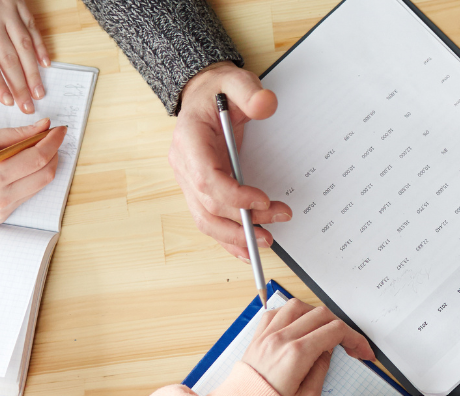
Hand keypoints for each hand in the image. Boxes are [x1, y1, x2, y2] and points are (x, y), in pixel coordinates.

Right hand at [0, 118, 64, 222]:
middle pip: (46, 174)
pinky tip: (24, 167)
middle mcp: (1, 197)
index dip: (54, 142)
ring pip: (39, 187)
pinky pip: (26, 196)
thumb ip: (14, 135)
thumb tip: (42, 127)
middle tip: (52, 138)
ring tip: (39, 149)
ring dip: (45, 167)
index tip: (60, 130)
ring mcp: (1, 211)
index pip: (39, 158)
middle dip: (54, 153)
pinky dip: (31, 179)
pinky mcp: (0, 218)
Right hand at [172, 61, 288, 259]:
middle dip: (242, 221)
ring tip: (266, 240)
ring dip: (235, 237)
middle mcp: (184, 166)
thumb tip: (267, 105)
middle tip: (275, 224)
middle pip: (207, 206)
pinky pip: (210, 221)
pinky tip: (247, 251)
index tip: (263, 200)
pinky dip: (228, 240)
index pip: (207, 179)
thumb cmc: (217, 90)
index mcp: (189, 140)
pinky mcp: (199, 190)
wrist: (203, 94)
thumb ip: (250, 91)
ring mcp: (189, 181)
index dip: (234, 196)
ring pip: (206, 221)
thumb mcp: (235, 81)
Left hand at [240, 299, 375, 395]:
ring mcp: (267, 335)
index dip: (355, 338)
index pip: (335, 331)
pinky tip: (297, 326)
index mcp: (296, 354)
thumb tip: (327, 351)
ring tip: (322, 331)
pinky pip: (276, 312)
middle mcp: (281, 339)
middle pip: (321, 314)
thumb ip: (322, 370)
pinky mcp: (257, 337)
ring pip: (298, 306)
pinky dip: (291, 314)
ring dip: (315, 315)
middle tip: (346, 344)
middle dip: (340, 326)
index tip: (361, 350)